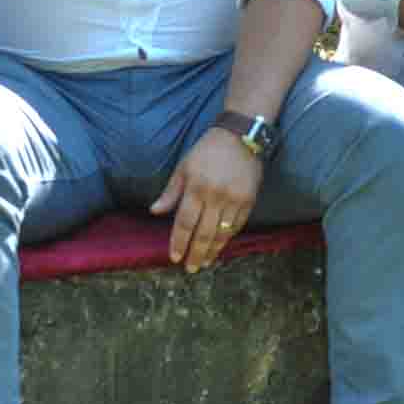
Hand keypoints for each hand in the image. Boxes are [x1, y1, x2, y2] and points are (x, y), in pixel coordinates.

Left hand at [152, 125, 264, 273]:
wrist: (242, 135)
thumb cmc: (207, 150)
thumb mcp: (184, 166)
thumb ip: (171, 191)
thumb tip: (154, 211)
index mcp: (196, 188)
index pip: (185, 223)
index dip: (179, 242)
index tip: (175, 258)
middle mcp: (215, 196)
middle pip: (204, 233)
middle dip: (196, 253)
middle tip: (191, 268)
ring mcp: (234, 199)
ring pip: (222, 232)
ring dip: (213, 250)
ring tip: (205, 262)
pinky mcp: (249, 199)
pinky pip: (238, 224)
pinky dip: (228, 237)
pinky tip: (221, 245)